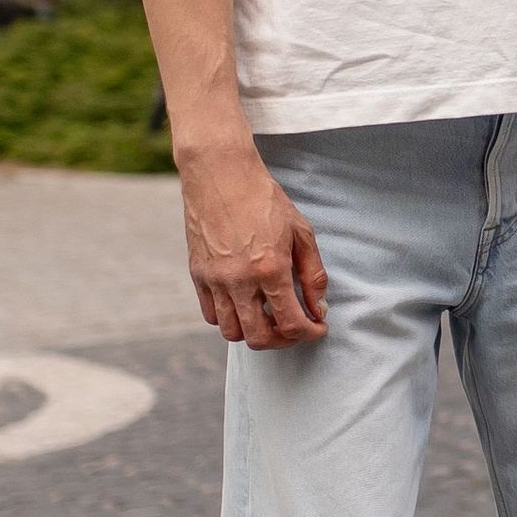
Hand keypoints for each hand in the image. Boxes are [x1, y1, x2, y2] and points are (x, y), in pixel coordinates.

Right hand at [178, 134, 328, 349]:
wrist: (221, 175)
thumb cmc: (264, 200)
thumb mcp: (301, 232)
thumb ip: (313, 274)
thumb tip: (318, 307)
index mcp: (270, 268)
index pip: (291, 323)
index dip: (310, 333)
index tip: (318, 327)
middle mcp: (239, 280)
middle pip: (258, 338)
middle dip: (282, 341)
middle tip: (294, 328)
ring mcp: (215, 280)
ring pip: (232, 332)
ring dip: (254, 332)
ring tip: (269, 317)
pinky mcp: (198, 275)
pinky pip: (211, 315)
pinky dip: (230, 319)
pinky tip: (245, 304)